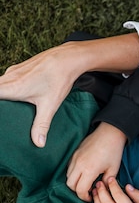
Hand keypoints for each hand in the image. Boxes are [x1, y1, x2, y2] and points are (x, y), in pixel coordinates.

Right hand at [0, 34, 138, 147]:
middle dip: (0, 104)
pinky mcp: (18, 69)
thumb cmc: (58, 80)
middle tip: (4, 114)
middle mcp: (8, 77)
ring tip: (7, 109)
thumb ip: (41, 125)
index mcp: (11, 87)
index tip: (1, 113)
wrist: (67, 58)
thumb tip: (38, 144)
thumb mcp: (50, 105)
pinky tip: (14, 97)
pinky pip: (5, 79)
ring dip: (1, 95)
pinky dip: (5, 88)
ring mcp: (12, 71)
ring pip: (0, 84)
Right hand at [67, 122, 127, 200]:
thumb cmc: (114, 151)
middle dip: (77, 191)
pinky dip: (73, 173)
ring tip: (86, 182)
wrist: (110, 133)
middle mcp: (79, 165)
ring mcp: (74, 158)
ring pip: (68, 176)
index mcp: (89, 170)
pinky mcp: (74, 153)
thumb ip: (106, 182)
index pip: (80, 190)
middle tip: (87, 192)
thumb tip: (100, 190)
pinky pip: (68, 167)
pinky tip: (83, 173)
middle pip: (70, 185)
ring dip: (75, 182)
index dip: (84, 197)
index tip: (91, 197)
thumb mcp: (113, 169)